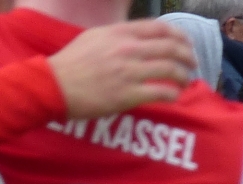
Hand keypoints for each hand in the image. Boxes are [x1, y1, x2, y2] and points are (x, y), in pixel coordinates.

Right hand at [50, 21, 194, 118]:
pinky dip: (173, 94)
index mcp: (121, 33)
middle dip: (187, 56)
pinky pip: (160, 92)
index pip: (162, 28)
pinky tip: (174, 97)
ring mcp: (129, 72)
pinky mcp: (126, 95)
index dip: (180, 35)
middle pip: (171, 48)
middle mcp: (129, 49)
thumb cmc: (67, 64)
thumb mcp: (92, 37)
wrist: (51, 87)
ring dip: (183, 75)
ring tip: (185, 81)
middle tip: (191, 64)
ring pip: (170, 69)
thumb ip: (116, 35)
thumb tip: (132, 38)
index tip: (185, 44)